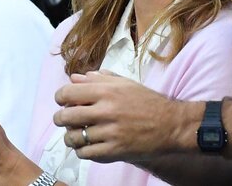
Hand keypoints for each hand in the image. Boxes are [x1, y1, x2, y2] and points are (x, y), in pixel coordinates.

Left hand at [53, 71, 180, 162]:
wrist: (172, 125)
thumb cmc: (148, 102)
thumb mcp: (125, 83)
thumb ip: (99, 79)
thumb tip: (75, 78)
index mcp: (107, 91)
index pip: (67, 93)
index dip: (60, 98)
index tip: (63, 102)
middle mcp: (106, 110)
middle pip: (66, 116)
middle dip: (60, 119)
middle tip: (64, 120)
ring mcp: (110, 132)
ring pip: (73, 138)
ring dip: (70, 137)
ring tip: (76, 136)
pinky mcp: (115, 151)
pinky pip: (86, 154)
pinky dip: (82, 151)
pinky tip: (87, 147)